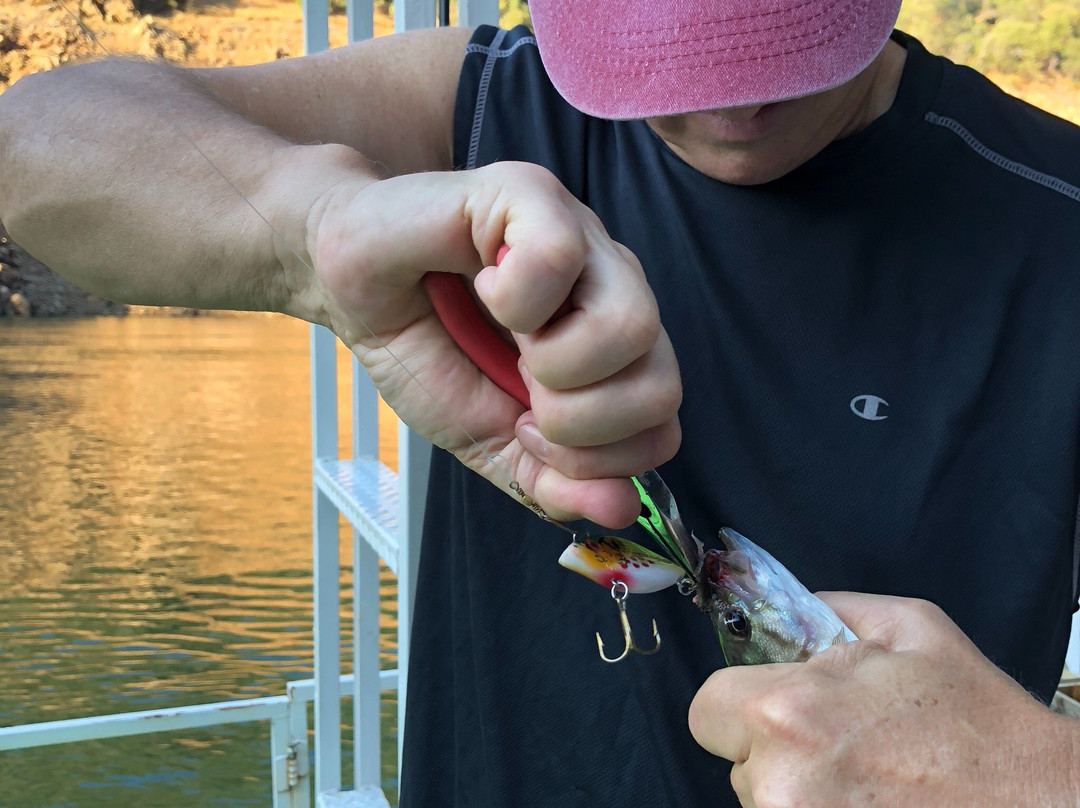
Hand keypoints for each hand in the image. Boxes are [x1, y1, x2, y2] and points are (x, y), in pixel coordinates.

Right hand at [306, 161, 681, 526]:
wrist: (347, 281)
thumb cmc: (423, 347)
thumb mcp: (485, 436)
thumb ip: (550, 479)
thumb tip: (623, 510)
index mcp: (612, 350)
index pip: (662, 426)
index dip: (598, 456)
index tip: (529, 430)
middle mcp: (614, 292)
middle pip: (663, 387)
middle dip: (578, 423)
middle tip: (523, 397)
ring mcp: (584, 238)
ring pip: (635, 325)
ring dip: (553, 363)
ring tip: (507, 342)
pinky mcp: (536, 194)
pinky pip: (561, 259)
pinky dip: (511, 297)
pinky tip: (483, 285)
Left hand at [688, 592, 1079, 807]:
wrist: (1042, 804)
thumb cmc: (978, 719)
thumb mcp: (908, 627)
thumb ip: (827, 608)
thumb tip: (780, 605)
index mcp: (789, 711)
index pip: (706, 708)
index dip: (739, 704)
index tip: (774, 708)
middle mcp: (780, 781)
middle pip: (736, 760)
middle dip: (772, 747)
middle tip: (838, 743)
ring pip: (763, 801)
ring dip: (797, 788)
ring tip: (866, 780)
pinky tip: (870, 804)